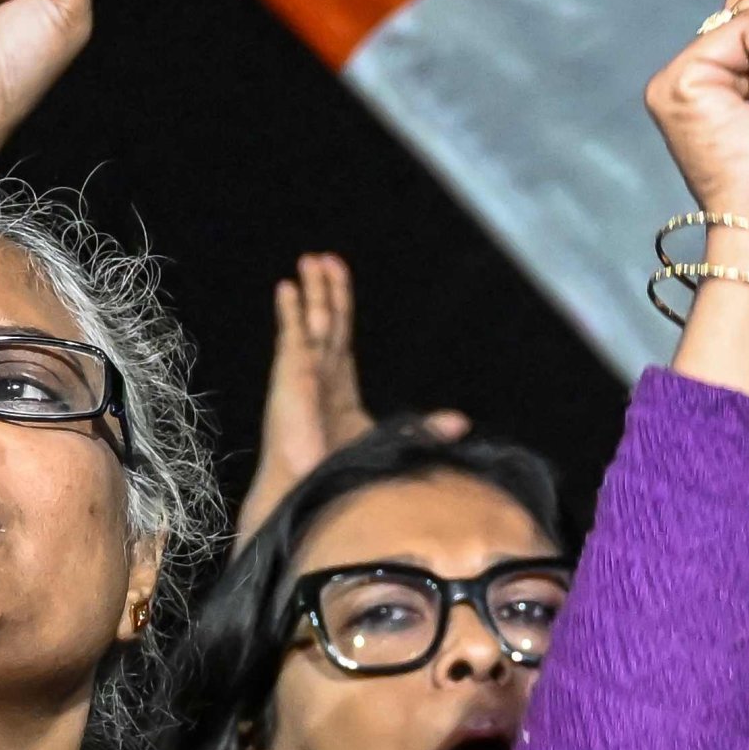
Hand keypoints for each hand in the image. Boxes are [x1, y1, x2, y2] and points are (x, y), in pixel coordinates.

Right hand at [233, 254, 472, 534]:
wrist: (312, 490)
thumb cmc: (343, 474)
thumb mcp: (395, 441)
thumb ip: (424, 429)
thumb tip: (461, 422)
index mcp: (338, 390)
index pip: (341, 339)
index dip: (341, 309)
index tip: (339, 282)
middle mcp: (319, 376)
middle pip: (325, 322)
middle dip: (326, 290)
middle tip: (324, 258)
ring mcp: (302, 374)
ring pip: (310, 321)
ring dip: (312, 291)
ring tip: (311, 260)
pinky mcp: (290, 375)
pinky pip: (291, 334)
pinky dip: (290, 310)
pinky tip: (287, 287)